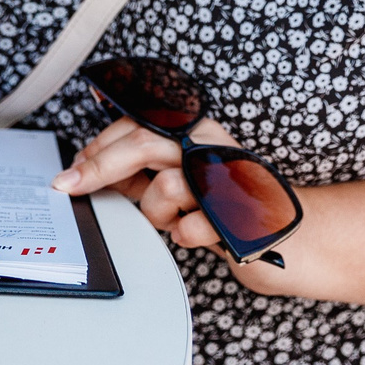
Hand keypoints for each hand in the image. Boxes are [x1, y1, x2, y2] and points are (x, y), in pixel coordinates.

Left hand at [56, 116, 277, 279]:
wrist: (294, 240)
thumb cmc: (231, 208)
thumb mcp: (180, 182)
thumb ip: (141, 173)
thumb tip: (88, 169)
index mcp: (198, 132)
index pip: (139, 125)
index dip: (100, 145)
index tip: (73, 169)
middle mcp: (212, 146)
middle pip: (144, 143)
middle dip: (99, 167)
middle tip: (69, 186)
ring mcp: (229, 178)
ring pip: (164, 186)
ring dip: (157, 212)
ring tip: (173, 220)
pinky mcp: (242, 215)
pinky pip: (190, 228)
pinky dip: (185, 236)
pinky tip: (196, 235)